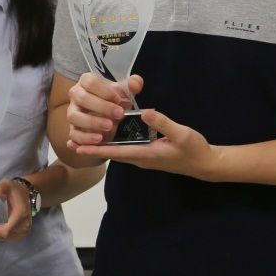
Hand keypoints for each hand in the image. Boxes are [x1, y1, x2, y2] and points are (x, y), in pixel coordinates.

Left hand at [0, 178, 34, 242]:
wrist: (26, 193)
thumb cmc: (14, 189)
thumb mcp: (6, 185)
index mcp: (20, 214)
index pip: (5, 230)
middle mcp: (24, 225)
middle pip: (4, 235)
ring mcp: (24, 230)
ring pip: (5, 238)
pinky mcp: (22, 232)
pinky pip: (8, 237)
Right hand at [65, 72, 139, 149]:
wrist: (109, 114)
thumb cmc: (115, 99)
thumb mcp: (125, 91)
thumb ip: (133, 84)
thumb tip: (134, 84)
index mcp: (86, 82)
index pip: (90, 82)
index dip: (105, 91)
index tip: (119, 99)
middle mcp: (76, 95)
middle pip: (82, 98)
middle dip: (101, 107)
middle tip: (119, 114)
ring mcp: (72, 113)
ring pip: (74, 116)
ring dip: (92, 122)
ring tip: (109, 127)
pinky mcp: (72, 129)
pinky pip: (73, 135)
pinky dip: (84, 138)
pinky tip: (98, 140)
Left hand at [77, 108, 218, 179]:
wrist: (205, 163)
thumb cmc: (193, 149)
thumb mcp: (180, 133)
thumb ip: (163, 123)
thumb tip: (143, 112)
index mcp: (146, 154)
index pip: (116, 152)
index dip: (97, 148)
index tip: (78, 147)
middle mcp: (142, 158)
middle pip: (113, 153)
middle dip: (93, 147)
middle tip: (71, 142)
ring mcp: (145, 157)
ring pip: (119, 151)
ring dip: (102, 145)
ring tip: (83, 139)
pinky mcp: (149, 153)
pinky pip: (127, 149)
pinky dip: (115, 143)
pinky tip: (109, 135)